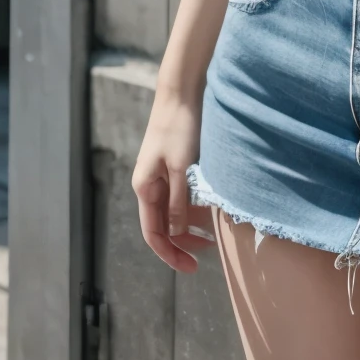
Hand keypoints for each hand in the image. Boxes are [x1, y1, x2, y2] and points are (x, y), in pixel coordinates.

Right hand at [132, 92, 216, 271]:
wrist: (182, 92)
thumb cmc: (180, 128)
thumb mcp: (181, 168)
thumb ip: (178, 201)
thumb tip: (175, 232)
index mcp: (145, 188)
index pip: (153, 234)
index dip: (170, 254)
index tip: (192, 267)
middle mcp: (150, 185)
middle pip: (163, 226)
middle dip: (183, 242)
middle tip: (207, 253)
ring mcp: (161, 175)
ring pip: (173, 211)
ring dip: (190, 225)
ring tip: (214, 233)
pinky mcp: (174, 165)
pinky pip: (181, 195)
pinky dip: (194, 206)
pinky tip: (210, 208)